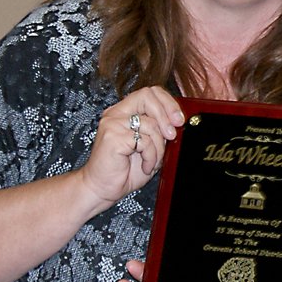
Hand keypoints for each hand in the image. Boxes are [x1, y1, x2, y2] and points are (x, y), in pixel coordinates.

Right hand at [80, 86, 184, 208]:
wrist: (103, 188)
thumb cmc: (125, 169)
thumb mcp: (150, 145)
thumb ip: (159, 130)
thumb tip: (178, 120)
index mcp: (125, 112)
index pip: (149, 92)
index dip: (168, 102)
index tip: (178, 119)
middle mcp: (116, 114)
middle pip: (148, 96)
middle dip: (166, 115)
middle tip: (172, 135)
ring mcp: (112, 124)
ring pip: (150, 124)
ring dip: (158, 147)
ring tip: (152, 161)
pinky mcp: (112, 137)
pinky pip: (144, 141)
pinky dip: (151, 156)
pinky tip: (145, 165)